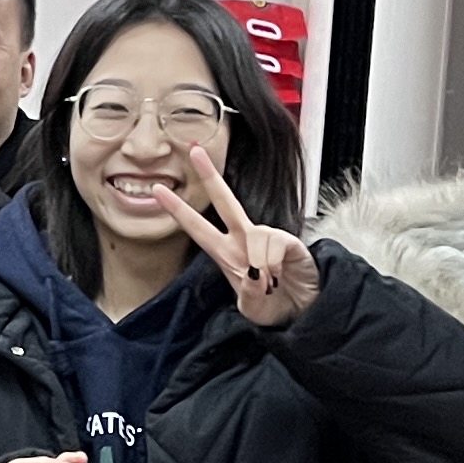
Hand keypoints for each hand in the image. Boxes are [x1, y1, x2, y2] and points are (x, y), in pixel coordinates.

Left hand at [166, 145, 318, 326]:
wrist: (305, 312)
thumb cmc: (275, 307)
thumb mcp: (254, 311)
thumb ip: (250, 296)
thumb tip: (254, 273)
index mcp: (226, 254)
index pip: (198, 228)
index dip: (178, 210)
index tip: (157, 190)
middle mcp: (244, 241)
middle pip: (225, 202)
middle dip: (210, 176)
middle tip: (194, 151)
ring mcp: (267, 240)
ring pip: (255, 235)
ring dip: (261, 265)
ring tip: (271, 284)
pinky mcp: (290, 243)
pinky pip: (276, 244)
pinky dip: (275, 263)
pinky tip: (281, 274)